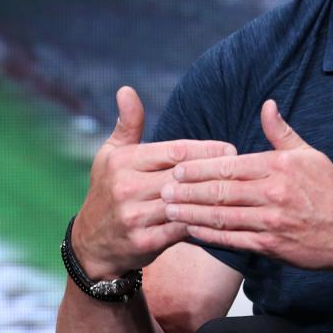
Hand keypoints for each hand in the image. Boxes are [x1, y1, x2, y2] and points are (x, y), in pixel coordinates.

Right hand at [72, 86, 236, 277]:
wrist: (91, 242)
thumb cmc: (108, 189)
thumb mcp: (112, 154)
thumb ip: (128, 124)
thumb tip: (126, 90)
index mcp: (125, 162)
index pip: (174, 151)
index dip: (206, 149)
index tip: (230, 149)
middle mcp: (127, 188)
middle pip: (184, 176)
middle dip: (215, 172)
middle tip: (242, 168)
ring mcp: (135, 216)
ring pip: (185, 203)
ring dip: (212, 197)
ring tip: (239, 191)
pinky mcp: (144, 242)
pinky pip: (182, 229)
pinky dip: (202, 222)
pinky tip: (222, 215)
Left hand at [162, 99, 332, 272]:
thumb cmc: (331, 190)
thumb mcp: (310, 154)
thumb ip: (282, 132)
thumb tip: (267, 105)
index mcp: (278, 166)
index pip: (229, 165)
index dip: (198, 168)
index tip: (176, 168)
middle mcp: (272, 193)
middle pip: (219, 191)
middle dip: (186, 190)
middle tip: (162, 190)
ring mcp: (270, 221)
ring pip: (221, 216)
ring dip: (191, 213)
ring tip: (168, 210)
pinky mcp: (271, 245)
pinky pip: (232, 239)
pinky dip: (209, 235)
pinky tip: (191, 230)